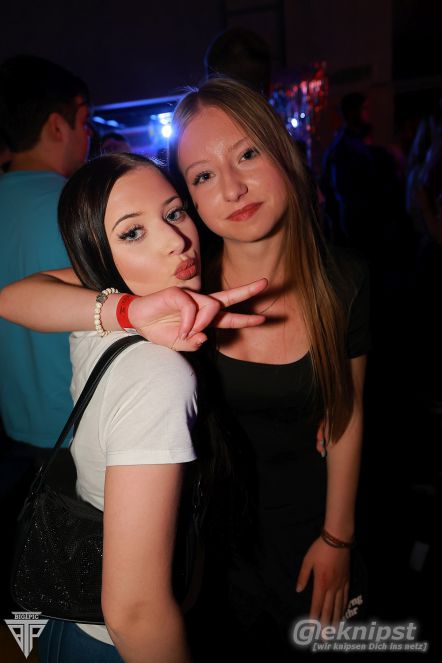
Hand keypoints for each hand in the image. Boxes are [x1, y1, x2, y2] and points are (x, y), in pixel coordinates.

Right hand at [129, 279, 267, 350]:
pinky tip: (182, 329)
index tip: (263, 319)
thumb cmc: (158, 330)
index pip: (228, 317)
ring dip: (203, 322)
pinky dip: (189, 321)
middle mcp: (200, 305)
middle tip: (266, 283)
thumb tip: (203, 338)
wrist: (137, 321)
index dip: (245, 319)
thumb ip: (192, 344)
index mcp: (203, 318)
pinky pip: (191, 306)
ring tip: (188, 332)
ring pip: (211, 306)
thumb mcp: (178, 344)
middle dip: (247, 291)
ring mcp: (190, 297)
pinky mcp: (178, 293)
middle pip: (228, 297)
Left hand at [296, 537, 349, 626]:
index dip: (314, 617)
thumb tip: (298, 590)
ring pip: (338, 606)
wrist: (337, 539)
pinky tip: (343, 613)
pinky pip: (345, 596)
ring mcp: (341, 584)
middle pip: (329, 609)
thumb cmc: (320, 549)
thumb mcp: (307, 561)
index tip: (312, 629)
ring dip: (336, 620)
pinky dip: (343, 607)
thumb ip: (303, 576)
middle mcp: (332, 587)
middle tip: (324, 638)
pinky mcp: (346, 579)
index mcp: (321, 583)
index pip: (317, 604)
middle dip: (326, 625)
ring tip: (334, 632)